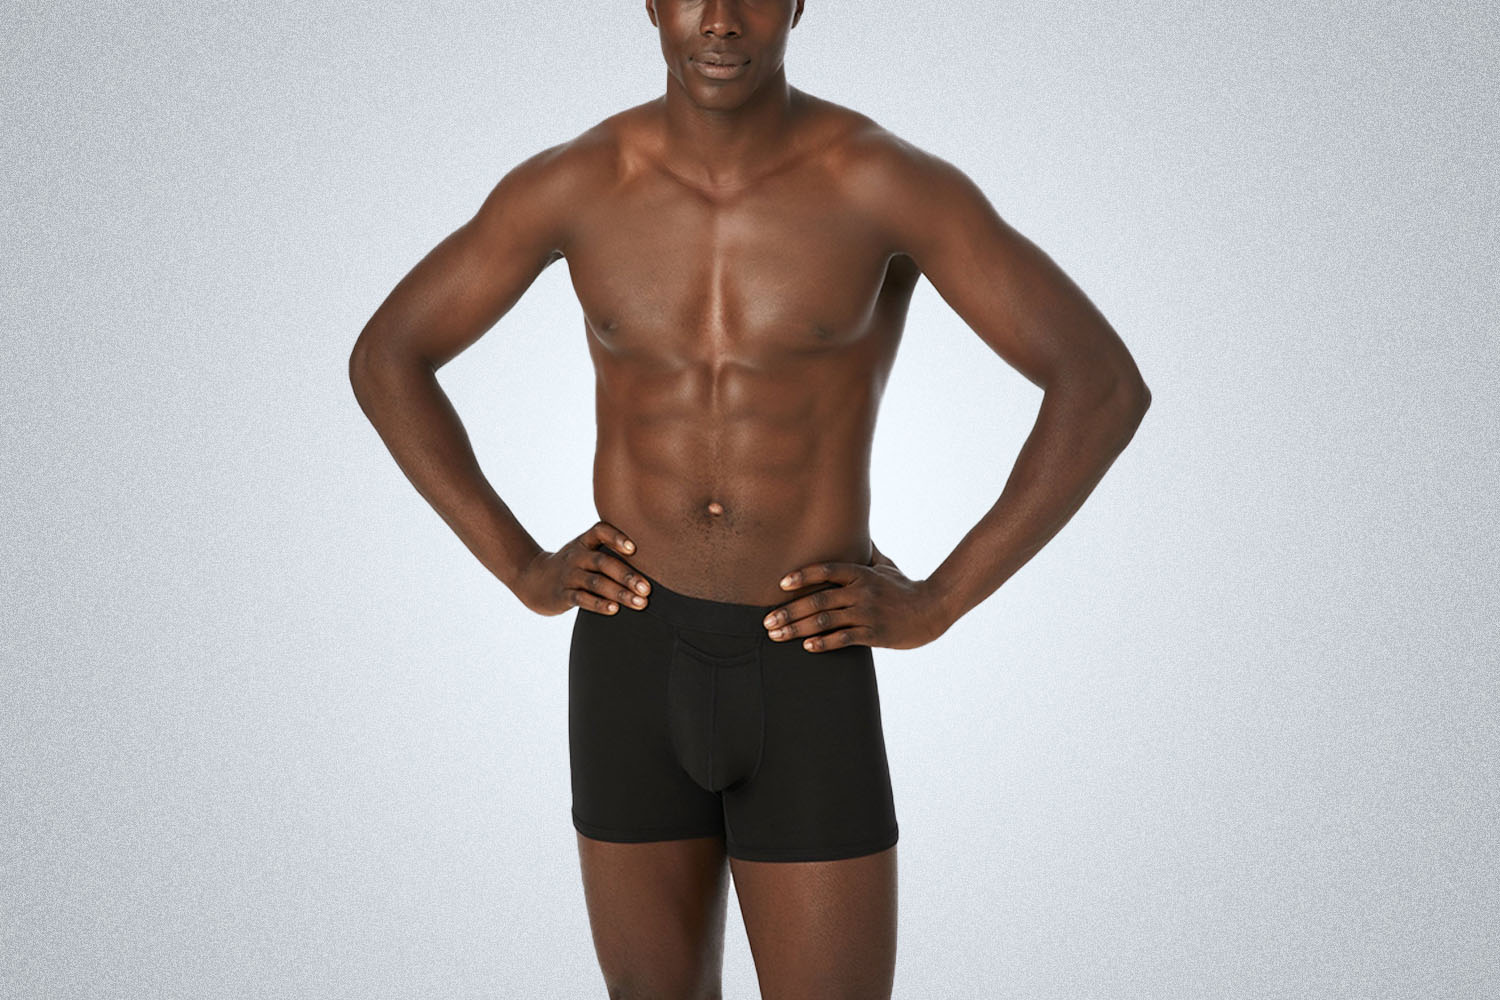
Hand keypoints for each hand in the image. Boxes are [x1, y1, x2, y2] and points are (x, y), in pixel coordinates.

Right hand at [514, 521, 651, 615]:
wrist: (534, 580)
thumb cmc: (574, 565)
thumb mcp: (586, 551)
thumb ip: (610, 551)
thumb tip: (654, 561)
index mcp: (585, 541)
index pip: (600, 531)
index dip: (616, 537)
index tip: (634, 549)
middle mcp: (577, 556)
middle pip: (603, 562)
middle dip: (627, 576)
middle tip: (647, 589)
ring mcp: (569, 575)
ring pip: (596, 583)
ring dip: (619, 593)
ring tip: (639, 603)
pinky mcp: (562, 594)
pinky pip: (581, 599)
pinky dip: (598, 604)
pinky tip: (614, 610)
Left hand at [761, 546, 948, 651]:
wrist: (932, 609)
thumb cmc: (905, 587)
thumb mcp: (885, 564)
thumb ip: (865, 552)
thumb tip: (852, 531)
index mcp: (860, 573)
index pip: (826, 570)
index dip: (802, 576)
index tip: (780, 584)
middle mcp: (860, 591)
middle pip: (817, 599)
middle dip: (788, 611)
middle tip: (767, 621)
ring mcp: (867, 614)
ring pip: (825, 621)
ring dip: (797, 629)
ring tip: (777, 636)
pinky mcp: (874, 634)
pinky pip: (843, 639)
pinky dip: (824, 643)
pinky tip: (807, 647)